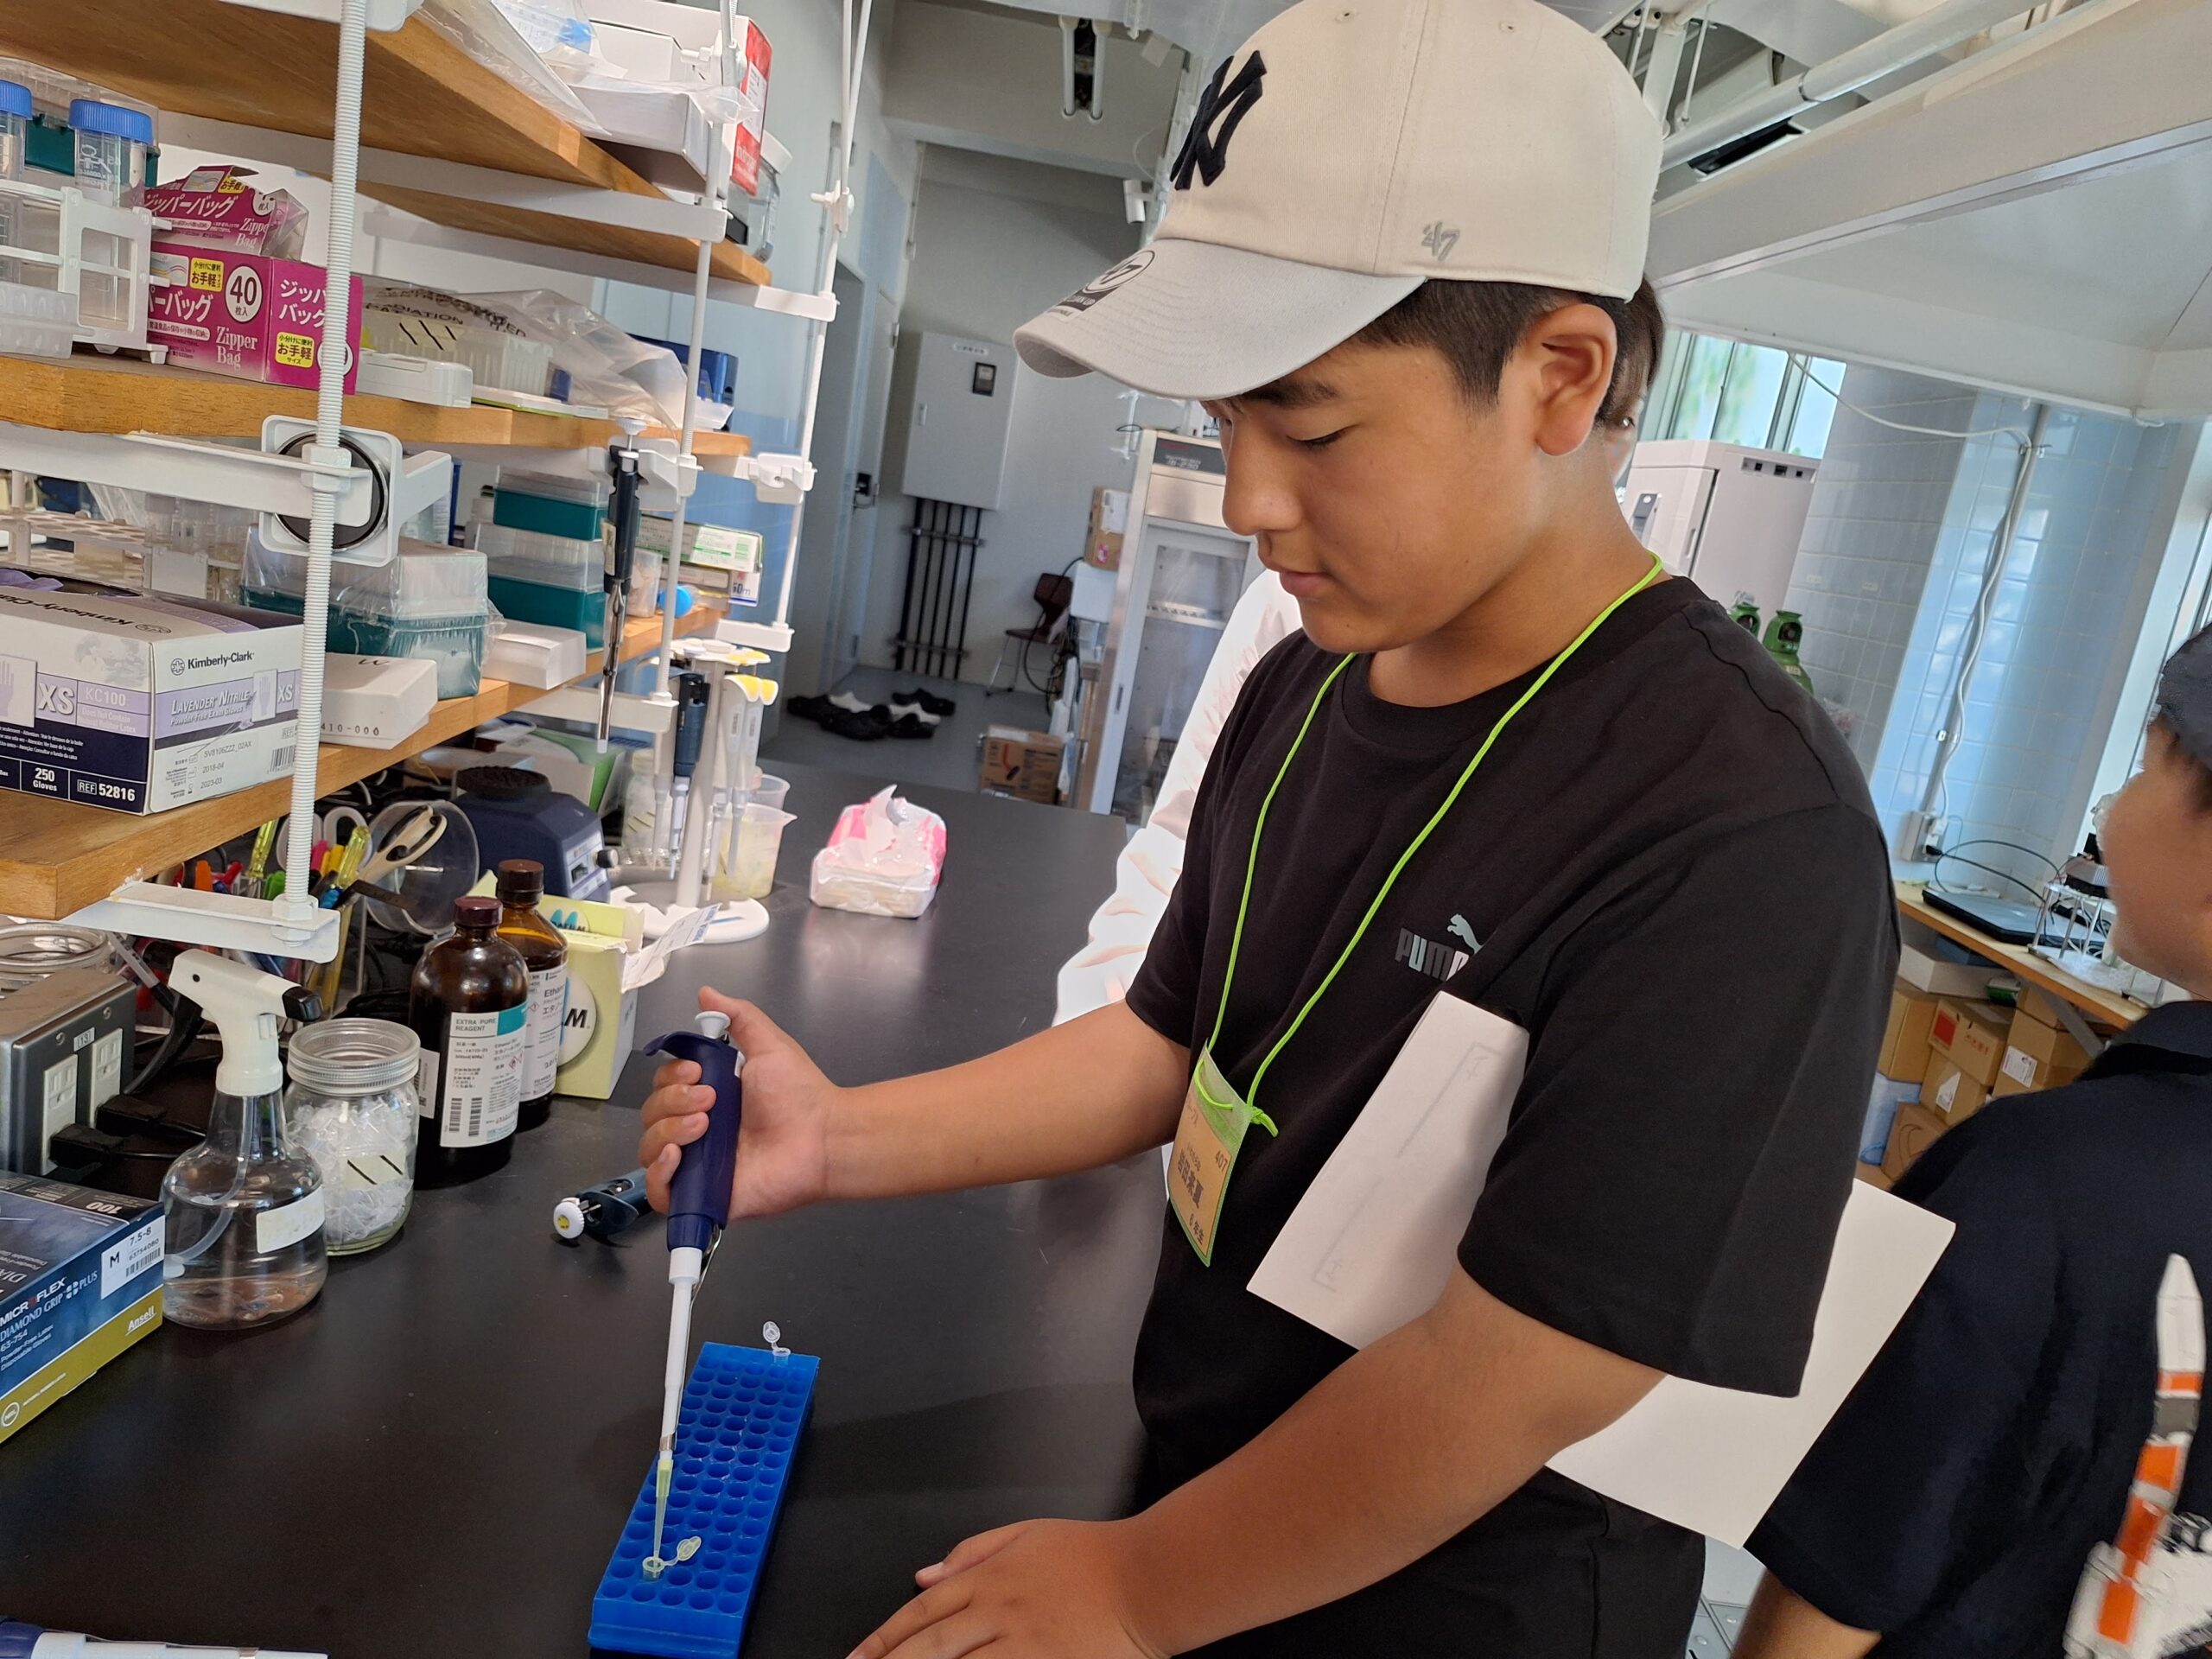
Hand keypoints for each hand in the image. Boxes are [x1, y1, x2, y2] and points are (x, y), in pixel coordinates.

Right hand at [639, 990, 834, 1218]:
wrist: (822, 1136)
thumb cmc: (798, 1093)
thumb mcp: (767, 1044)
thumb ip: (737, 1017)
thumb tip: (706, 993)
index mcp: (708, 1097)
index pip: (662, 1087)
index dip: (671, 1077)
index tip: (698, 1071)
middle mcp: (697, 1130)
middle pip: (651, 1115)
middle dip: (672, 1101)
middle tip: (710, 1100)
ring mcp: (697, 1164)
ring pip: (649, 1148)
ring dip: (667, 1130)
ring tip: (704, 1125)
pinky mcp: (701, 1196)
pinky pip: (659, 1192)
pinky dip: (659, 1174)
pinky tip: (676, 1156)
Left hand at [849, 1518, 1167, 1658]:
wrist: (1147, 1579)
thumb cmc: (1092, 1555)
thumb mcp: (1027, 1534)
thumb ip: (971, 1552)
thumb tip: (924, 1574)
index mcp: (989, 1576)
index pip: (921, 1609)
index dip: (885, 1637)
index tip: (859, 1657)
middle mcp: (997, 1612)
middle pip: (928, 1645)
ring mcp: (1020, 1645)